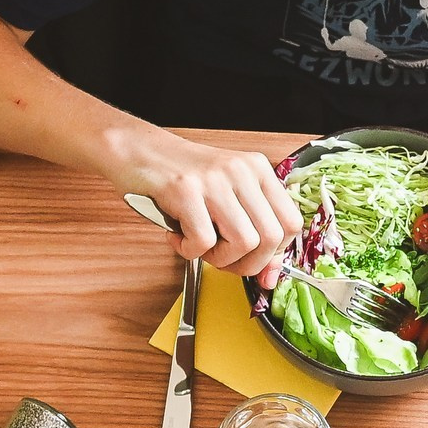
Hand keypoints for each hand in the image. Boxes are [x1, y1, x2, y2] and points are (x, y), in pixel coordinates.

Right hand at [111, 129, 298, 277]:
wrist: (135, 150)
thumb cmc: (179, 178)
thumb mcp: (224, 196)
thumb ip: (251, 231)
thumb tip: (269, 277)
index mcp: (258, 170)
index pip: (291, 223)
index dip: (275, 254)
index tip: (255, 264)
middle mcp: (242, 171)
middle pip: (271, 238)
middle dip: (247, 264)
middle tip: (221, 259)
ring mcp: (215, 179)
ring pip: (243, 242)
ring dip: (219, 259)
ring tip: (198, 246)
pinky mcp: (185, 190)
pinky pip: (203, 241)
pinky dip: (189, 251)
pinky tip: (177, 237)